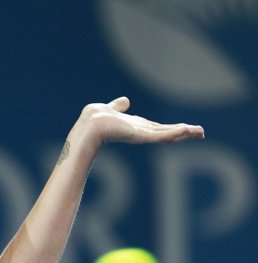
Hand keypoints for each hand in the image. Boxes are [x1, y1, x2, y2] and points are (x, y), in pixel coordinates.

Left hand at [74, 96, 204, 149]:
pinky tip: (186, 130)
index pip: (158, 127)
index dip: (172, 128)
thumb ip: (119, 106)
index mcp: (135, 126)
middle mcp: (140, 131)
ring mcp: (141, 134)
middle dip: (184, 132)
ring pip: (167, 134)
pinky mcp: (140, 135)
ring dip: (184, 133)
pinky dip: (173, 133)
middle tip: (201, 133)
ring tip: (200, 132)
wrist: (88, 126)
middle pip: (167, 132)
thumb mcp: (110, 109)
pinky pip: (160, 135)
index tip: (186, 128)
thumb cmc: (94, 120)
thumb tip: (126, 101)